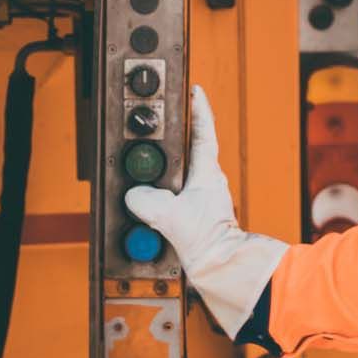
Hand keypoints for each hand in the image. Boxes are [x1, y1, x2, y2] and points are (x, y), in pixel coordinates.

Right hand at [124, 86, 287, 339]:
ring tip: (146, 173)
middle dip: (173, 139)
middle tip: (158, 127)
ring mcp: (205, 198)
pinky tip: (151, 207)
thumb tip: (135, 195)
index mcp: (207, 172)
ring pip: (182, 175)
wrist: (222, 268)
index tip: (193, 90)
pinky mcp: (198, 215)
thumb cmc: (207, 240)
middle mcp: (209, 181)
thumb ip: (148, 200)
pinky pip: (177, 197)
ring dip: (165, 173)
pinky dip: (164, 197)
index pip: (203, 131)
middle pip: (189, 150)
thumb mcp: (170, 215)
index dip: (198, 109)